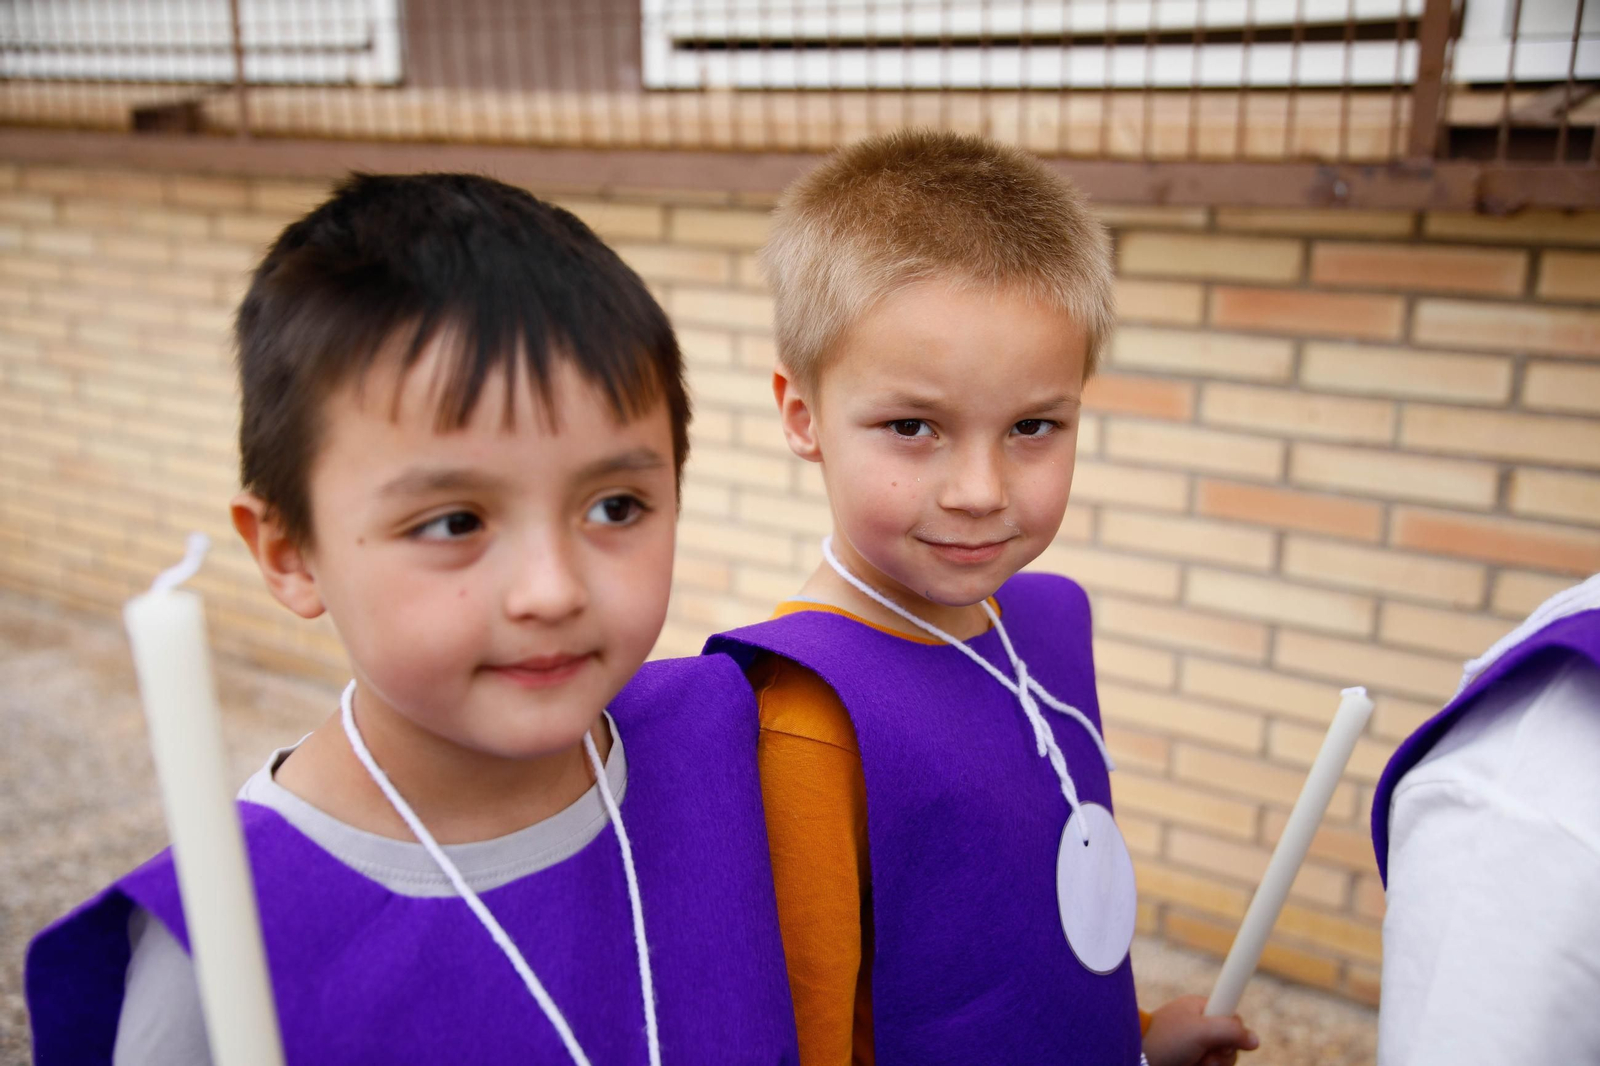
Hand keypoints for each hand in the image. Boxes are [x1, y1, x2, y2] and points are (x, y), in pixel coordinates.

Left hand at [1142, 994, 1258, 1065]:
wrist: (1137, 1058)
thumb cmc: (1166, 1039)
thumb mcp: (1202, 1030)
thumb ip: (1231, 1031)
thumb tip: (1255, 1039)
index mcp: (1201, 1009)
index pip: (1233, 1020)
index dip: (1234, 1033)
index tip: (1222, 1041)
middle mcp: (1199, 1027)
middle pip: (1231, 1045)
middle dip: (1222, 1056)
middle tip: (1205, 1055)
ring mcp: (1194, 1046)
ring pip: (1221, 1061)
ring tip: (1193, 1063)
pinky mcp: (1190, 1061)